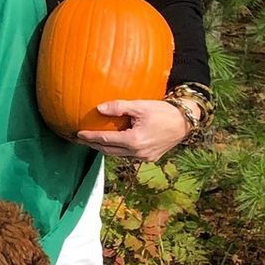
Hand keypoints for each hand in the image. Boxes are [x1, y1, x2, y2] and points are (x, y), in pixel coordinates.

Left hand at [75, 99, 190, 162]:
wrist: (186, 121)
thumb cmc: (163, 111)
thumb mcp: (140, 106)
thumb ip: (119, 107)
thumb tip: (99, 108)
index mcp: (134, 141)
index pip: (106, 140)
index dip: (90, 137)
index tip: (78, 134)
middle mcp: (138, 153)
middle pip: (109, 150)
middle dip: (94, 145)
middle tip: (81, 139)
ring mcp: (144, 157)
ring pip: (119, 154)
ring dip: (105, 148)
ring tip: (93, 141)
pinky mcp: (150, 158)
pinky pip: (129, 155)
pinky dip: (118, 149)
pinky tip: (113, 143)